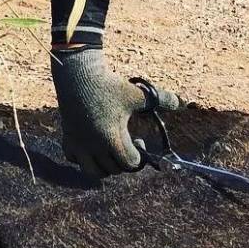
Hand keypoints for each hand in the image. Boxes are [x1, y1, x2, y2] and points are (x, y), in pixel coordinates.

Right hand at [51, 47, 181, 175]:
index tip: (140, 141)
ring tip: (110, 152)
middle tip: (128, 144)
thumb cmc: (109, 85)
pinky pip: (73, 159)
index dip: (139, 158)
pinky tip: (91, 145)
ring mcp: (78, 144)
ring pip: (92, 171)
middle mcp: (94, 145)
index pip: (129, 164)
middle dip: (123, 161)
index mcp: (112, 138)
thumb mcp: (137, 94)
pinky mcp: (67, 137)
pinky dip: (83, 159)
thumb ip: (160, 99)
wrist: (78, 75)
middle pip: (113, 170)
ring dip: (104, 167)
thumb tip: (181, 102)